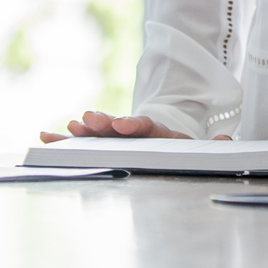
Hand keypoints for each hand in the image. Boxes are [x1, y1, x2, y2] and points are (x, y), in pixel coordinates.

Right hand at [39, 110, 228, 142]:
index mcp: (157, 132)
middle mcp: (134, 131)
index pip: (146, 125)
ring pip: (98, 132)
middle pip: (118, 126)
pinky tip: (45, 136)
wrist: (167, 135)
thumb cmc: (180, 147)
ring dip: (84, 131)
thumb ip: (210, 146)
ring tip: (68, 128)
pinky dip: (66, 141)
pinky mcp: (103, 143)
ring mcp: (117, 136)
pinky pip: (84, 142)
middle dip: (102, 124)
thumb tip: (222, 138)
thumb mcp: (198, 147)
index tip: (122, 125)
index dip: (134, 124)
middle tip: (86, 120)